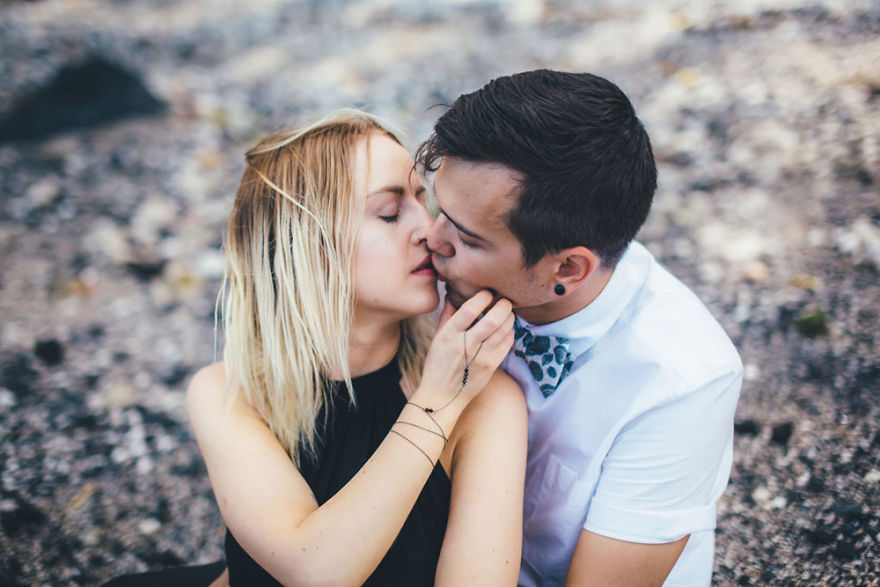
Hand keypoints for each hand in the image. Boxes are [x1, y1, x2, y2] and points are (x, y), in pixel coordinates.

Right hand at [414, 290, 514, 413]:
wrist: (441, 397)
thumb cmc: (437, 364)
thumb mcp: (437, 338)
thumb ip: (448, 315)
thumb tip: (454, 292)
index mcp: (448, 335)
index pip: (469, 310)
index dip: (482, 298)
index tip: (488, 293)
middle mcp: (464, 346)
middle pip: (491, 320)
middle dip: (503, 306)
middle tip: (506, 301)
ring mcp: (479, 358)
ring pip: (502, 332)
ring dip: (509, 318)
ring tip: (508, 313)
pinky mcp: (490, 367)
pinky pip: (506, 345)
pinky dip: (510, 333)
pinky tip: (507, 329)